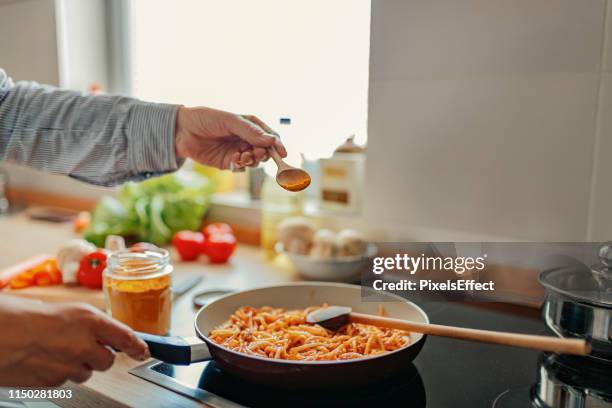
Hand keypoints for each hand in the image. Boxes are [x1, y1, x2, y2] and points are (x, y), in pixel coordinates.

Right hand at [0, 296, 148, 386]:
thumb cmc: (28, 317)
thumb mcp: (70, 312)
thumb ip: (93, 324)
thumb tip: (110, 336)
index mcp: (90, 320)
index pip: (126, 337)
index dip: (138, 346)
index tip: (144, 351)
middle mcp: (83, 343)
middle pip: (107, 361)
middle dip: (98, 356)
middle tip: (79, 346)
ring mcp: (69, 365)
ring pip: (87, 373)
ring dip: (77, 365)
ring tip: (55, 350)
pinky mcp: (54, 382)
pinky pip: (66, 380)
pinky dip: (59, 373)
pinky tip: (45, 360)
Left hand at [174, 107, 286, 169]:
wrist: (181, 131)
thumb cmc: (205, 119)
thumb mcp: (230, 121)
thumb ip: (250, 131)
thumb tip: (271, 141)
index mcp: (250, 125)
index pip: (270, 136)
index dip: (277, 145)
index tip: (282, 153)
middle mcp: (246, 139)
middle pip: (264, 151)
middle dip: (263, 154)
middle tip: (256, 153)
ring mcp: (237, 151)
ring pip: (254, 161)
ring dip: (252, 160)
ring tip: (242, 156)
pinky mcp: (227, 162)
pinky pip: (240, 168)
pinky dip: (240, 166)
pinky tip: (233, 160)